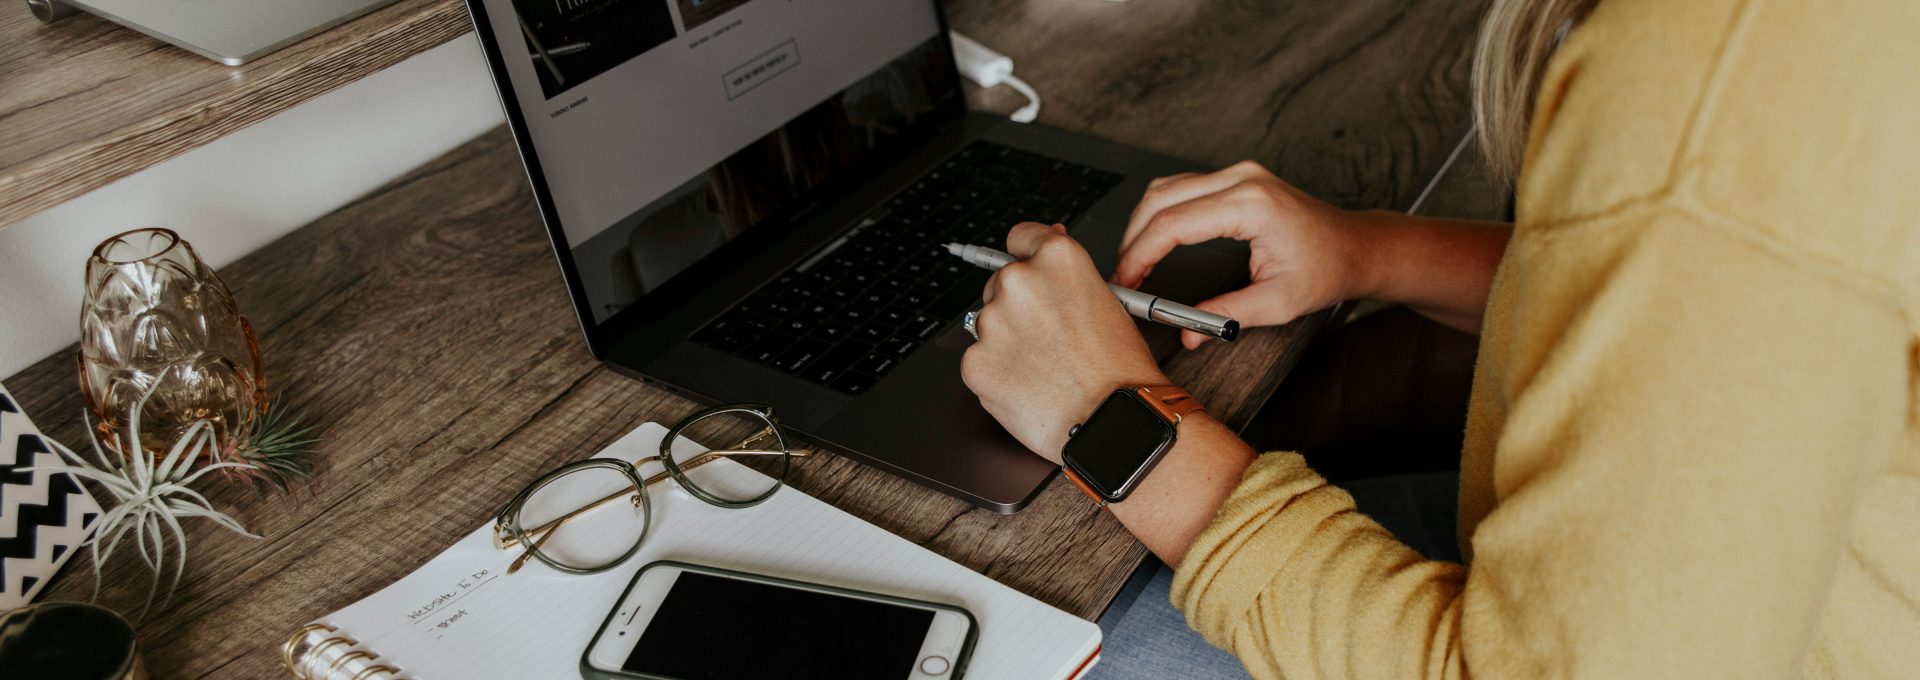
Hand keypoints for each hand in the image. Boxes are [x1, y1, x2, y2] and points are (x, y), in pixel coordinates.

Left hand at [960, 223, 1169, 462]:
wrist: (1112, 421)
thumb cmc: (1120, 370)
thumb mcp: (1109, 302)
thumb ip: (1068, 273)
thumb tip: (1048, 242)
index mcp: (1057, 259)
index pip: (1021, 237)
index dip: (1027, 255)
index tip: (1029, 269)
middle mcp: (1019, 282)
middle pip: (1001, 283)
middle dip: (1019, 308)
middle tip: (1049, 339)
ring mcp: (992, 322)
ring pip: (990, 325)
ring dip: (1008, 341)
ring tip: (1046, 368)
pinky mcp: (975, 361)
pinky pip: (980, 360)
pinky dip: (998, 373)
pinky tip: (1030, 385)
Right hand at [1114, 161, 1370, 348]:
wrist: (1355, 247)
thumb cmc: (1327, 269)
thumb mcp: (1278, 303)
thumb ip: (1227, 316)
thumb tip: (1187, 333)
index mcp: (1251, 205)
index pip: (1173, 224)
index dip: (1140, 255)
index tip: (1126, 282)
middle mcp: (1242, 179)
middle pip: (1161, 199)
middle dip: (1132, 239)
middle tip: (1123, 278)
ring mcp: (1239, 173)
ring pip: (1167, 188)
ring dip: (1143, 224)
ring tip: (1134, 263)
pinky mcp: (1236, 178)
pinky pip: (1183, 187)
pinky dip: (1161, 213)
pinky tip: (1154, 240)